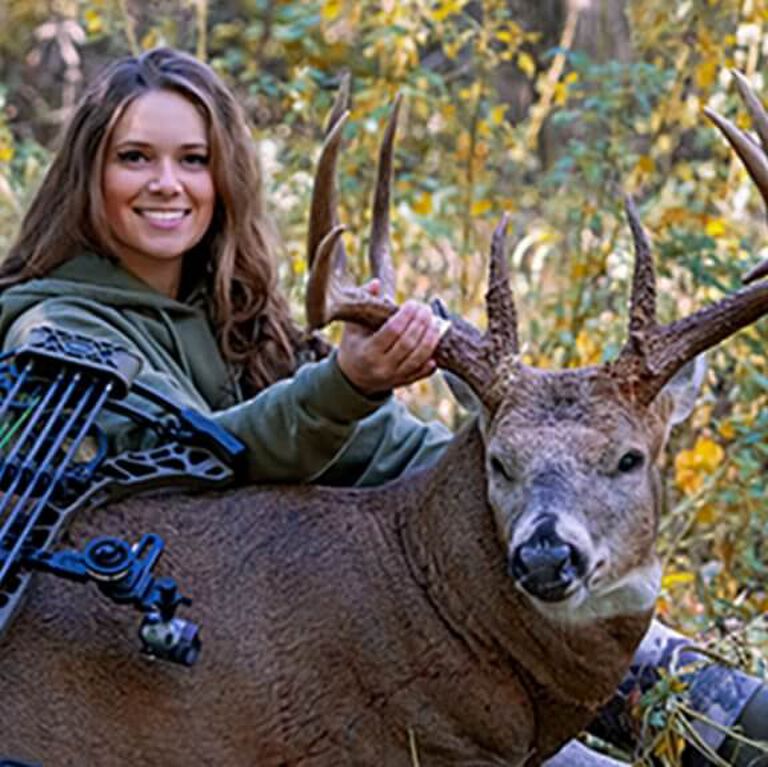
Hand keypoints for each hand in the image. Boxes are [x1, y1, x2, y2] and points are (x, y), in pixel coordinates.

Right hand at [337, 281, 440, 395]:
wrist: (353, 378)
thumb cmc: (354, 345)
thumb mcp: (352, 325)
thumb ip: (364, 303)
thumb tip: (376, 284)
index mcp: (367, 352)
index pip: (392, 331)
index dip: (406, 315)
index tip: (413, 303)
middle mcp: (381, 367)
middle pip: (408, 344)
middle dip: (421, 324)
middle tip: (426, 309)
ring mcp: (393, 378)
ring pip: (418, 359)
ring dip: (430, 339)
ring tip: (436, 322)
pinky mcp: (403, 383)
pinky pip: (422, 373)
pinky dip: (431, 360)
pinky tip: (436, 345)